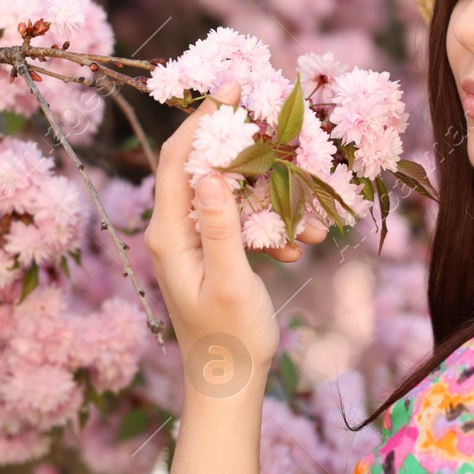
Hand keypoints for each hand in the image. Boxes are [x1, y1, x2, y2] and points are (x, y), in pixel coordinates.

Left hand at [143, 81, 322, 397]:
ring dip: (268, 192)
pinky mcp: (215, 252)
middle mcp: (175, 231)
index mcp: (170, 234)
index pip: (178, 159)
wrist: (229, 384)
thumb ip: (219, 228)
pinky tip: (299, 244)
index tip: (233, 89)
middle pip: (203, 166)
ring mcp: (194, 241)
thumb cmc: (229, 339)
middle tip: (276, 120)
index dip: (203, 119)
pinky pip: (244, 221)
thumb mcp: (228, 282)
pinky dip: (272, 224)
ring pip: (231, 193)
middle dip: (241, 143)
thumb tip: (211, 173)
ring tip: (303, 204)